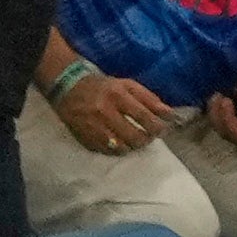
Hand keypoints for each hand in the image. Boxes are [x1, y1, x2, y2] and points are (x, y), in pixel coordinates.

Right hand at [51, 68, 177, 155]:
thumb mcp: (126, 85)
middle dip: (147, 139)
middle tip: (150, 136)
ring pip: (122, 147)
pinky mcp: (86, 139)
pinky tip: (122, 143)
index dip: (157, 125)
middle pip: (134, 135)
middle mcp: (105, 112)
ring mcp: (94, 128)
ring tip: (137, 140)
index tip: (164, 129)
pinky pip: (108, 151)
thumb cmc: (102, 86)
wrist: (67, 88)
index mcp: (117, 95)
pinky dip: (119, 150)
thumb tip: (169, 113)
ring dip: (133, 146)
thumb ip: (149, 98)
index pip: (143, 116)